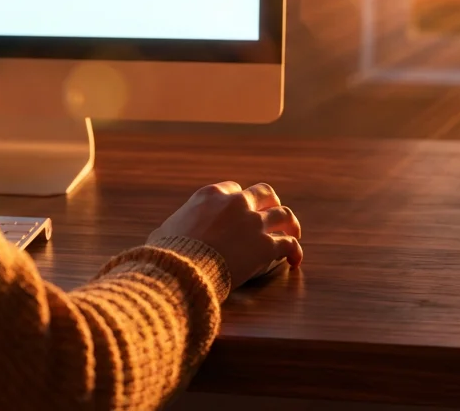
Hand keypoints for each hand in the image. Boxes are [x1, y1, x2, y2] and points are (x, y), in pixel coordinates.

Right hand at [149, 182, 302, 285]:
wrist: (182, 269)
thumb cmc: (168, 253)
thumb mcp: (165, 229)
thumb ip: (175, 227)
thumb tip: (164, 236)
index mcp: (211, 195)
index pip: (234, 189)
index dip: (240, 200)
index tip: (241, 211)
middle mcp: (236, 203)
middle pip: (265, 194)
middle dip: (270, 203)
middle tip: (272, 215)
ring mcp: (254, 223)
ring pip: (283, 215)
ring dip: (290, 224)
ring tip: (292, 233)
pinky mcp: (266, 246)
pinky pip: (289, 245)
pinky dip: (295, 252)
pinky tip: (295, 261)